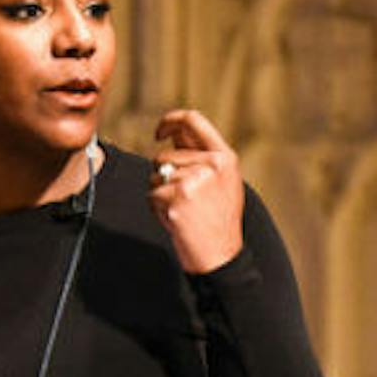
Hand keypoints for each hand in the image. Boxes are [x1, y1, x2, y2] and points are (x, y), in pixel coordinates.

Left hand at [149, 108, 244, 274]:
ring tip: (182, 211)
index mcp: (225, 158)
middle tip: (183, 202)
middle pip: (164, 156)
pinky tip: (175, 220)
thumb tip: (174, 134)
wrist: (221, 257)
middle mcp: (211, 165)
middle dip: (163, 177)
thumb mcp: (223, 183)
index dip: (171, 121)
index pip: (193, 120)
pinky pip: (152, 194)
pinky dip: (156, 209)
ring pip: (155, 175)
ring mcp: (194, 181)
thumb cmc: (218, 221)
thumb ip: (201, 156)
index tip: (160, 133)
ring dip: (160, 194)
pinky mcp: (177, 197)